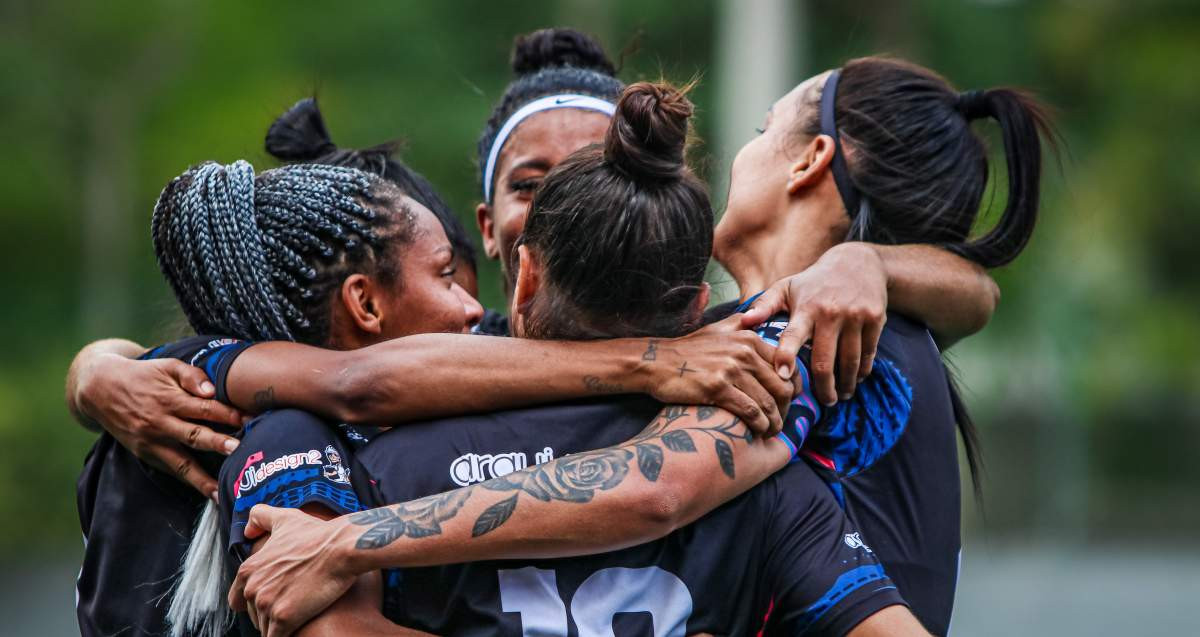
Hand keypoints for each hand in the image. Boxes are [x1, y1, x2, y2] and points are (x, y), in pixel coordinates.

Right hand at [73, 353, 245, 497]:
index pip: (204, 408)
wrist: (101, 389)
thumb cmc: (143, 375)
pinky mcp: (145, 454)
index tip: (249, 420)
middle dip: (217, 444)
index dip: (228, 414)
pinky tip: (206, 492)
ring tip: (222, 492)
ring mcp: (152, 442)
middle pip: (194, 436)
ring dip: (202, 478)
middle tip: (238, 450)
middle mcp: (161, 423)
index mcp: (170, 399)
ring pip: (181, 463)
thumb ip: (192, 376)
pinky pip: (169, 470)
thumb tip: (211, 390)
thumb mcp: (167, 366)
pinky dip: (188, 481)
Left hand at [230, 505, 358, 636]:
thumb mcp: (285, 519)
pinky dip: (287, 635)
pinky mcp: (284, 619)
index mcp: (249, 569)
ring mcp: (267, 605)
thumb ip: (260, 517)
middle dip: (269, 614)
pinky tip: (299, 628)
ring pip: (266, 628)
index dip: (254, 602)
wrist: (341, 548)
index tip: (272, 601)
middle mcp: (253, 588)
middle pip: (253, 615)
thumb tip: (248, 529)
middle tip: (291, 605)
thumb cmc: (317, 534)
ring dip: (279, 625)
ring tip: (299, 615)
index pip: (237, 598)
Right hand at [646, 314, 794, 436]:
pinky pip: (750, 411)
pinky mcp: (718, 388)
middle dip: (786, 408)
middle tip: (782, 419)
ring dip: (774, 421)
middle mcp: (743, 352)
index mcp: (748, 338)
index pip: (786, 365)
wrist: (657, 362)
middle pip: (781, 386)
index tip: (790, 401)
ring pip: (767, 402)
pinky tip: (759, 431)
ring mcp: (731, 370)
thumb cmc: (688, 349)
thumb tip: (757, 315)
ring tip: (772, 430)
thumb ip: (741, 321)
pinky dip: (759, 424)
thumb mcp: (717, 328)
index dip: (793, 387)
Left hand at [740, 242, 887, 405]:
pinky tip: (856, 378)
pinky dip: (862, 370)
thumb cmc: (814, 281)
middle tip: (825, 402)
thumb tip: (744, 322)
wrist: (858, 262)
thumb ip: (765, 305)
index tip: (783, 378)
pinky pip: (868, 353)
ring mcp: (855, 316)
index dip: (786, 357)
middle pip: (824, 361)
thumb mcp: (787, 286)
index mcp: (806, 307)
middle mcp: (831, 312)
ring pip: (850, 362)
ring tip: (841, 395)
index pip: (793, 336)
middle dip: (823, 387)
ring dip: (846, 384)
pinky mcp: (875, 319)